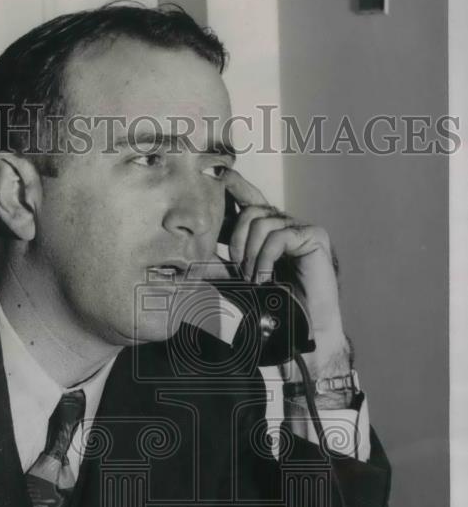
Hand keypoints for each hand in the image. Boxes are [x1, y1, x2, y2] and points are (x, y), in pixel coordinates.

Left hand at [224, 169, 349, 377]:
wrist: (303, 330)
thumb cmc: (275, 309)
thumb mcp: (239, 284)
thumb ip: (222, 267)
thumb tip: (193, 259)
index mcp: (269, 234)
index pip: (249, 202)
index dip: (235, 187)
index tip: (217, 176)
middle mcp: (286, 226)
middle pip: (250, 211)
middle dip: (236, 240)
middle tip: (239, 271)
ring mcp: (301, 229)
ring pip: (262, 221)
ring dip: (250, 254)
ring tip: (254, 279)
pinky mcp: (314, 237)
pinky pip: (279, 235)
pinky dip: (265, 259)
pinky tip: (266, 278)